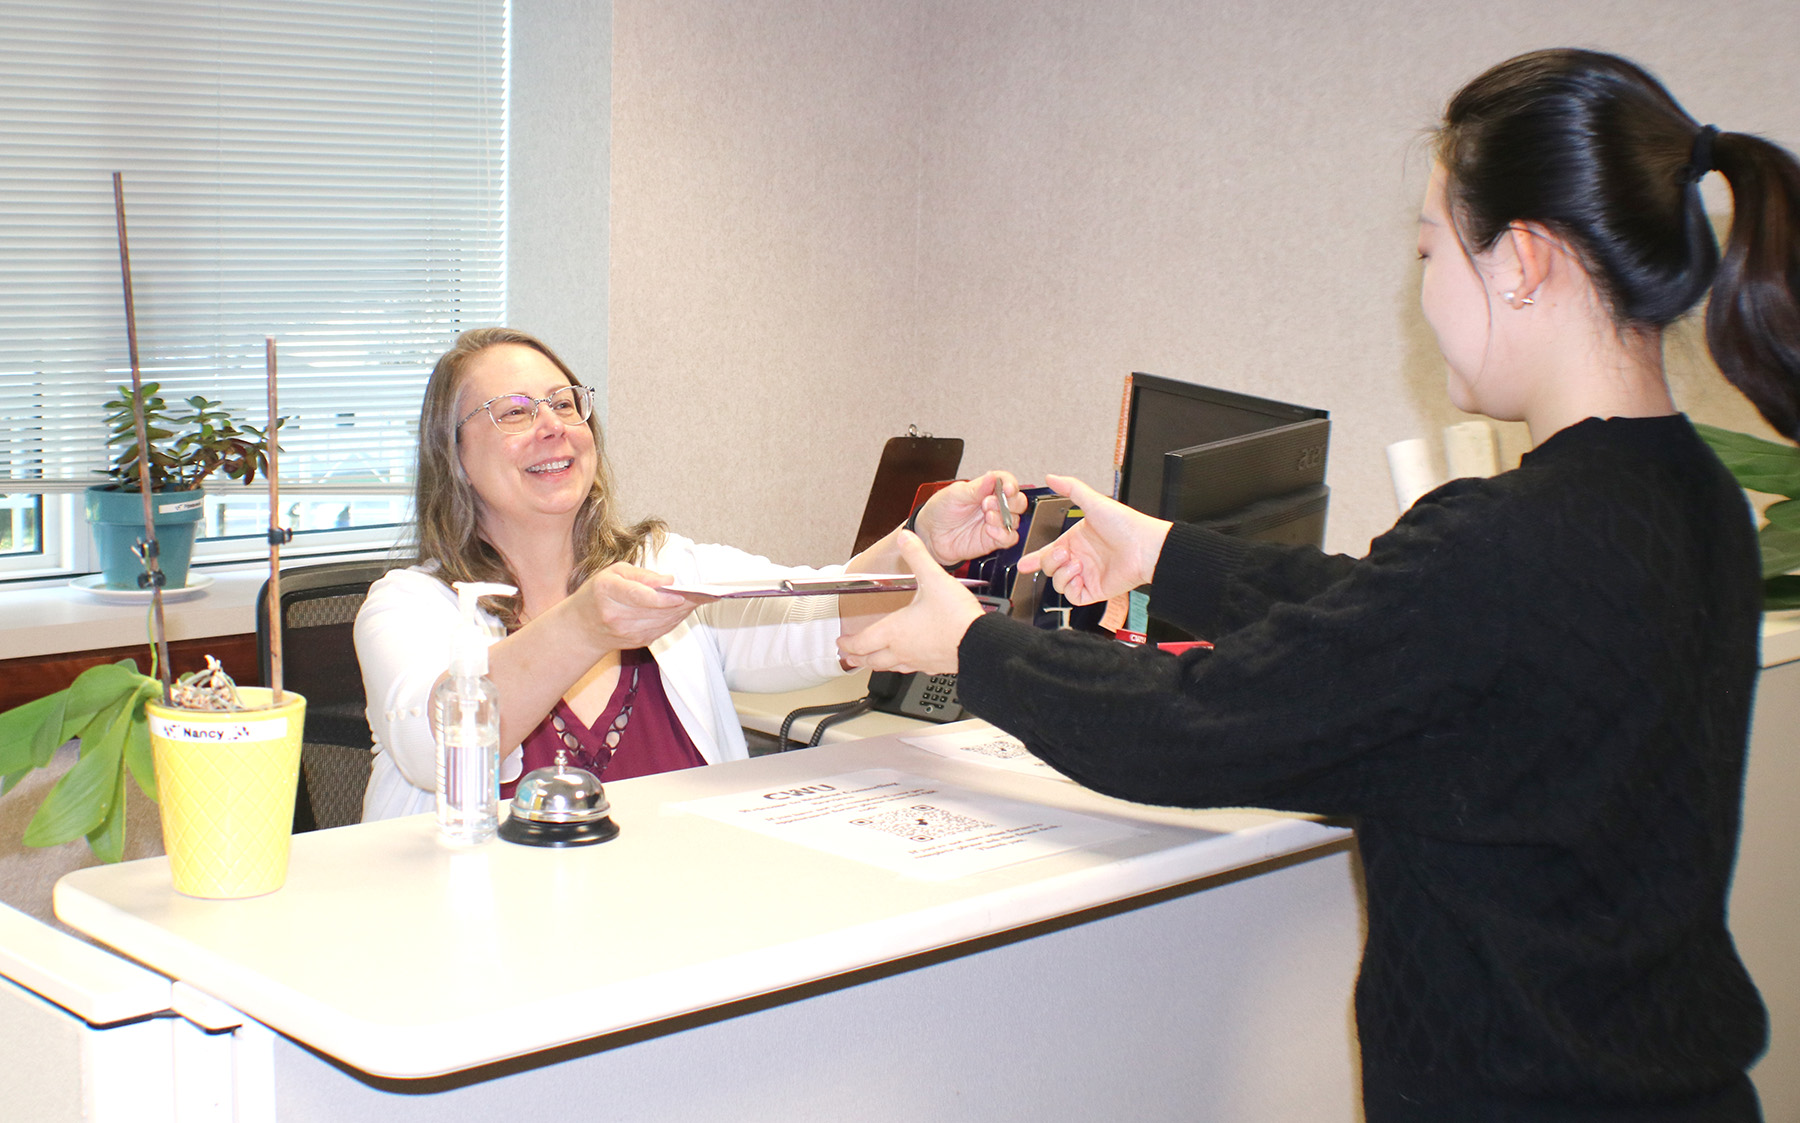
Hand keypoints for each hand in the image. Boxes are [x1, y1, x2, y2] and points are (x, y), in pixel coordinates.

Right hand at [579, 562, 696, 648]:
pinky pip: (662, 630)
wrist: (582, 627)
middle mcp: (615, 615)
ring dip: (682, 612)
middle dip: (681, 603)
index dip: (662, 598)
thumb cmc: (599, 592)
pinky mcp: (636, 642)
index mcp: (607, 591)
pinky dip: (675, 620)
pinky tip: (684, 610)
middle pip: (655, 611)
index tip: (681, 595)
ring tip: (698, 599)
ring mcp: (625, 632)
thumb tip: (668, 580)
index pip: (638, 596)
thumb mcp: (614, 572)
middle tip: (702, 594)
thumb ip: (642, 575)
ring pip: (662, 622)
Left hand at [837, 532, 983, 673]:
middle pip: (872, 660)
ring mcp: (919, 661)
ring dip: (877, 665)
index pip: (862, 643)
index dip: (848, 643)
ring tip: (873, 663)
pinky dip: (903, 666)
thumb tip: (906, 538)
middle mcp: (903, 650)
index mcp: (895, 631)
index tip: (841, 642)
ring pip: (890, 668)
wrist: (981, 644)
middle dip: (857, 658)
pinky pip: (912, 669)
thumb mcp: (934, 579)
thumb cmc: (957, 618)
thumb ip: (918, 556)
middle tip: (849, 657)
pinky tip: (911, 661)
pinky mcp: (935, 667)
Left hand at [913, 470, 1026, 564]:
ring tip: (987, 517)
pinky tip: (990, 530)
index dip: (1011, 485)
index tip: (1007, 489)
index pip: (1008, 482)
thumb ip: (977, 487)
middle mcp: (994, 506)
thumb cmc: (939, 511)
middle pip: (1018, 501)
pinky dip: (1004, 534)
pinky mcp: (993, 540)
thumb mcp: (955, 494)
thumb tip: (993, 476)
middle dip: (1009, 502)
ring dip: (1004, 518)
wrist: (929, 535)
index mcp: (986, 489)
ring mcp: (995, 523)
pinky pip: (1010, 538)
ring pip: (1016, 519)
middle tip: (989, 503)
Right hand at [1016, 474, 1171, 604]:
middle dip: (1049, 562)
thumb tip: (1052, 477)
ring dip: (1062, 573)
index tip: (1023, 564)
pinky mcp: (1094, 590)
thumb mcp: (1094, 502)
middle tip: (1062, 553)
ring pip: (1058, 583)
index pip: (1048, 552)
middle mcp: (1080, 559)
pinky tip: (1079, 576)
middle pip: (1049, 568)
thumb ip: (1071, 488)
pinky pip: (1072, 596)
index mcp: (1075, 541)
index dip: (1034, 559)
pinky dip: (1071, 587)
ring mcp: (1086, 576)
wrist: (1144, 546)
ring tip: (1077, 563)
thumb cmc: (1125, 524)